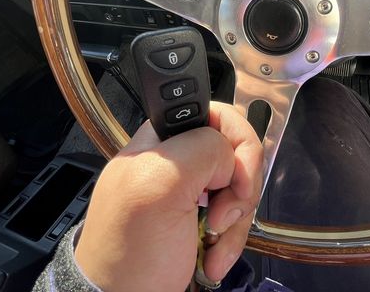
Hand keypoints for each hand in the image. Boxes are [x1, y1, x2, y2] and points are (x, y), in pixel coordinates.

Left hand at [74, 102, 262, 291]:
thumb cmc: (127, 253)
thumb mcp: (159, 187)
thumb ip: (199, 149)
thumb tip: (229, 154)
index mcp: (163, 139)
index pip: (216, 113)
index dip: (235, 140)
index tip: (234, 174)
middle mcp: (179, 161)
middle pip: (237, 154)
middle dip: (239, 188)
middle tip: (218, 215)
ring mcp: (192, 192)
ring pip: (241, 188)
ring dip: (235, 221)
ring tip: (212, 243)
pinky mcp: (202, 219)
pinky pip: (236, 217)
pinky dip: (231, 239)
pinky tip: (213, 256)